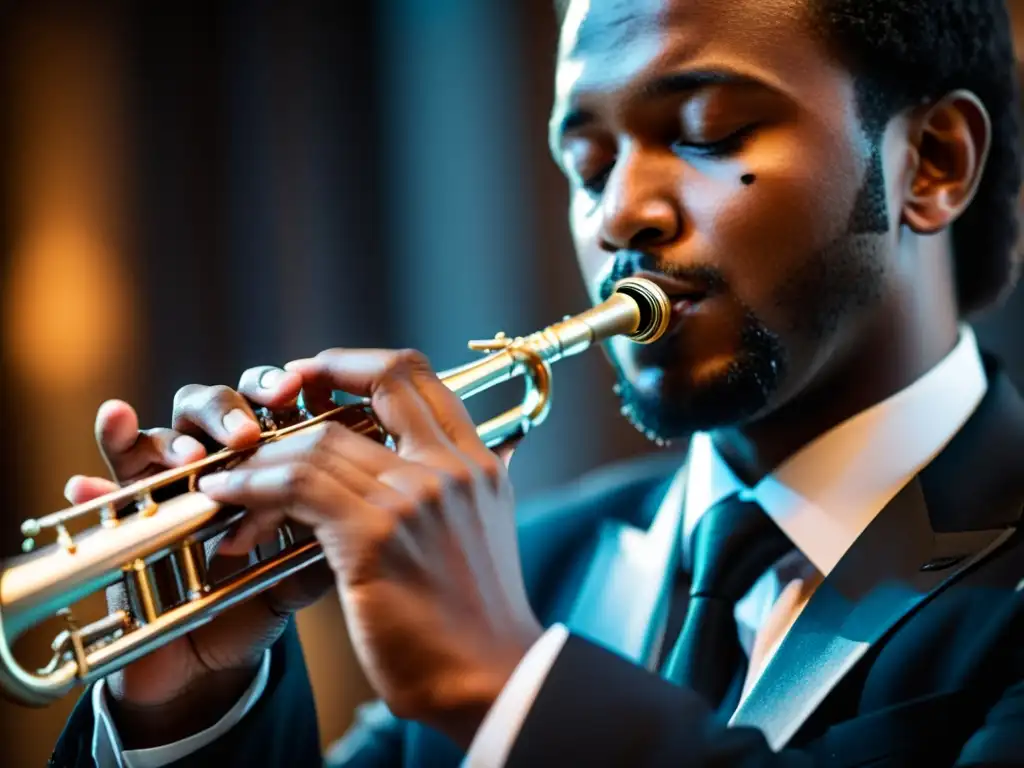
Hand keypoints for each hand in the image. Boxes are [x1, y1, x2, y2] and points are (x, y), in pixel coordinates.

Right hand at [64, 366, 334, 745]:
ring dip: (176, 435)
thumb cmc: (256, 601)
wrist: (207, 660)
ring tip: (191, 459)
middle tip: (246, 433)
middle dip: (231, 406)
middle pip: (218, 404)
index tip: (297, 391)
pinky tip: (115, 428)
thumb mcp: (301, 570)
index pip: (271, 405)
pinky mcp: (127, 513)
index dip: (282, 390)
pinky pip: (110, 475)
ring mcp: (169, 484)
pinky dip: (112, 448)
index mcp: (265, 463)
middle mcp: (216, 462)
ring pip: (165, 431)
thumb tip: (368, 502)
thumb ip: (329, 533)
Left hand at [197, 348, 543, 746]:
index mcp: (477, 462)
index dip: (358, 362)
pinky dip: (253, 487)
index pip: (418, 375)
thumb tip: (450, 459)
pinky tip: (228, 498)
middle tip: (268, 401)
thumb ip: (460, 487)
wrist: (493, 677)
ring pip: (320, 441)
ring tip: (229, 480)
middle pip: (377, 381)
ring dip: (263, 457)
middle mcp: (450, 468)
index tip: (317, 374)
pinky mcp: (375, 536)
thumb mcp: (485, 530)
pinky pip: (297, 487)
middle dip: (312, 376)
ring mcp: (415, 497)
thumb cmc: (479, 617)